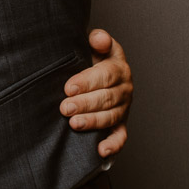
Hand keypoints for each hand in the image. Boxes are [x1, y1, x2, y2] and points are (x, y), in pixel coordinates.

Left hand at [59, 28, 132, 158]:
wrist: (95, 75)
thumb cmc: (89, 58)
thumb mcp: (93, 46)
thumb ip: (97, 40)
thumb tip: (99, 38)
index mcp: (118, 67)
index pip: (106, 74)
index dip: (87, 81)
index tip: (68, 88)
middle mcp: (124, 88)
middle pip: (107, 97)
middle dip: (85, 104)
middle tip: (65, 108)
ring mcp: (123, 108)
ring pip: (110, 116)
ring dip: (93, 122)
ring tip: (74, 124)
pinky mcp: (120, 124)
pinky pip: (120, 136)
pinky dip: (113, 145)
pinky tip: (101, 150)